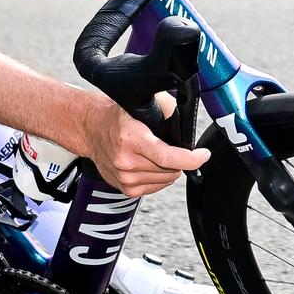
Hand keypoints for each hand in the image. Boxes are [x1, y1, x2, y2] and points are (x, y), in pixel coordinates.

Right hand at [79, 92, 209, 197]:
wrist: (90, 130)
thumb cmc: (116, 116)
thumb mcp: (143, 104)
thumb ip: (168, 112)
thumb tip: (188, 125)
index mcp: (131, 138)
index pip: (167, 156)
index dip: (191, 159)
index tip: (203, 154)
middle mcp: (126, 161)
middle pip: (170, 170)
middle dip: (179, 159)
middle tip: (172, 146)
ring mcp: (124, 178)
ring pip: (166, 180)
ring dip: (169, 168)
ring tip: (157, 153)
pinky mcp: (125, 189)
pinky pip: (156, 187)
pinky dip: (160, 177)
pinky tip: (151, 163)